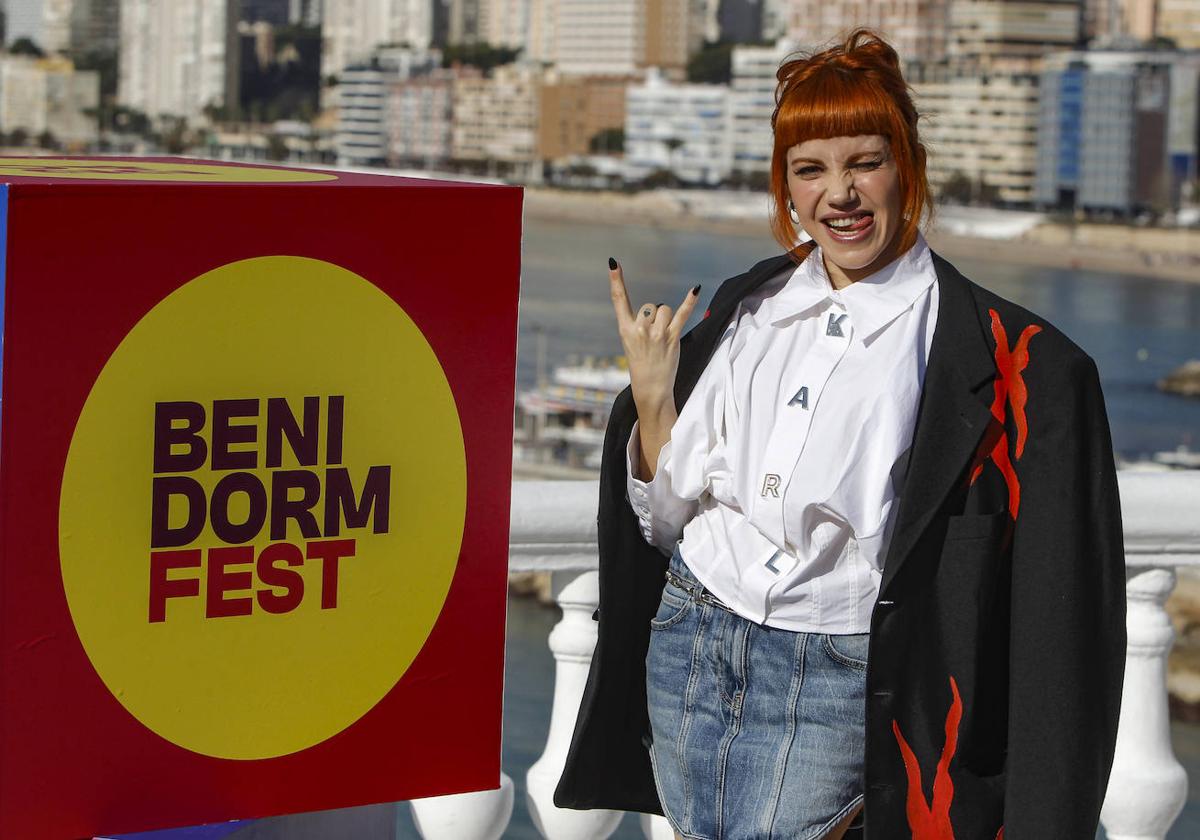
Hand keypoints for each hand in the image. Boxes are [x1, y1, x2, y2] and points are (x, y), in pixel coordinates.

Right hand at [608, 255, 699, 426]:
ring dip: (667, 319)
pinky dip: (690, 301)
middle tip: (653, 338)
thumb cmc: (641, 364)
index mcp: (625, 329)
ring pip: (664, 309)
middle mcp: (639, 329)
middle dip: (655, 316)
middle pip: (651, 305)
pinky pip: (682, 314)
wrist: (650, 387)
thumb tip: (656, 308)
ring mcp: (656, 333)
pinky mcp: (672, 337)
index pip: (619, 300)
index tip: (614, 263)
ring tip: (663, 338)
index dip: (616, 280)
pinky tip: (695, 289)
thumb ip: (639, 324)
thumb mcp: (631, 343)